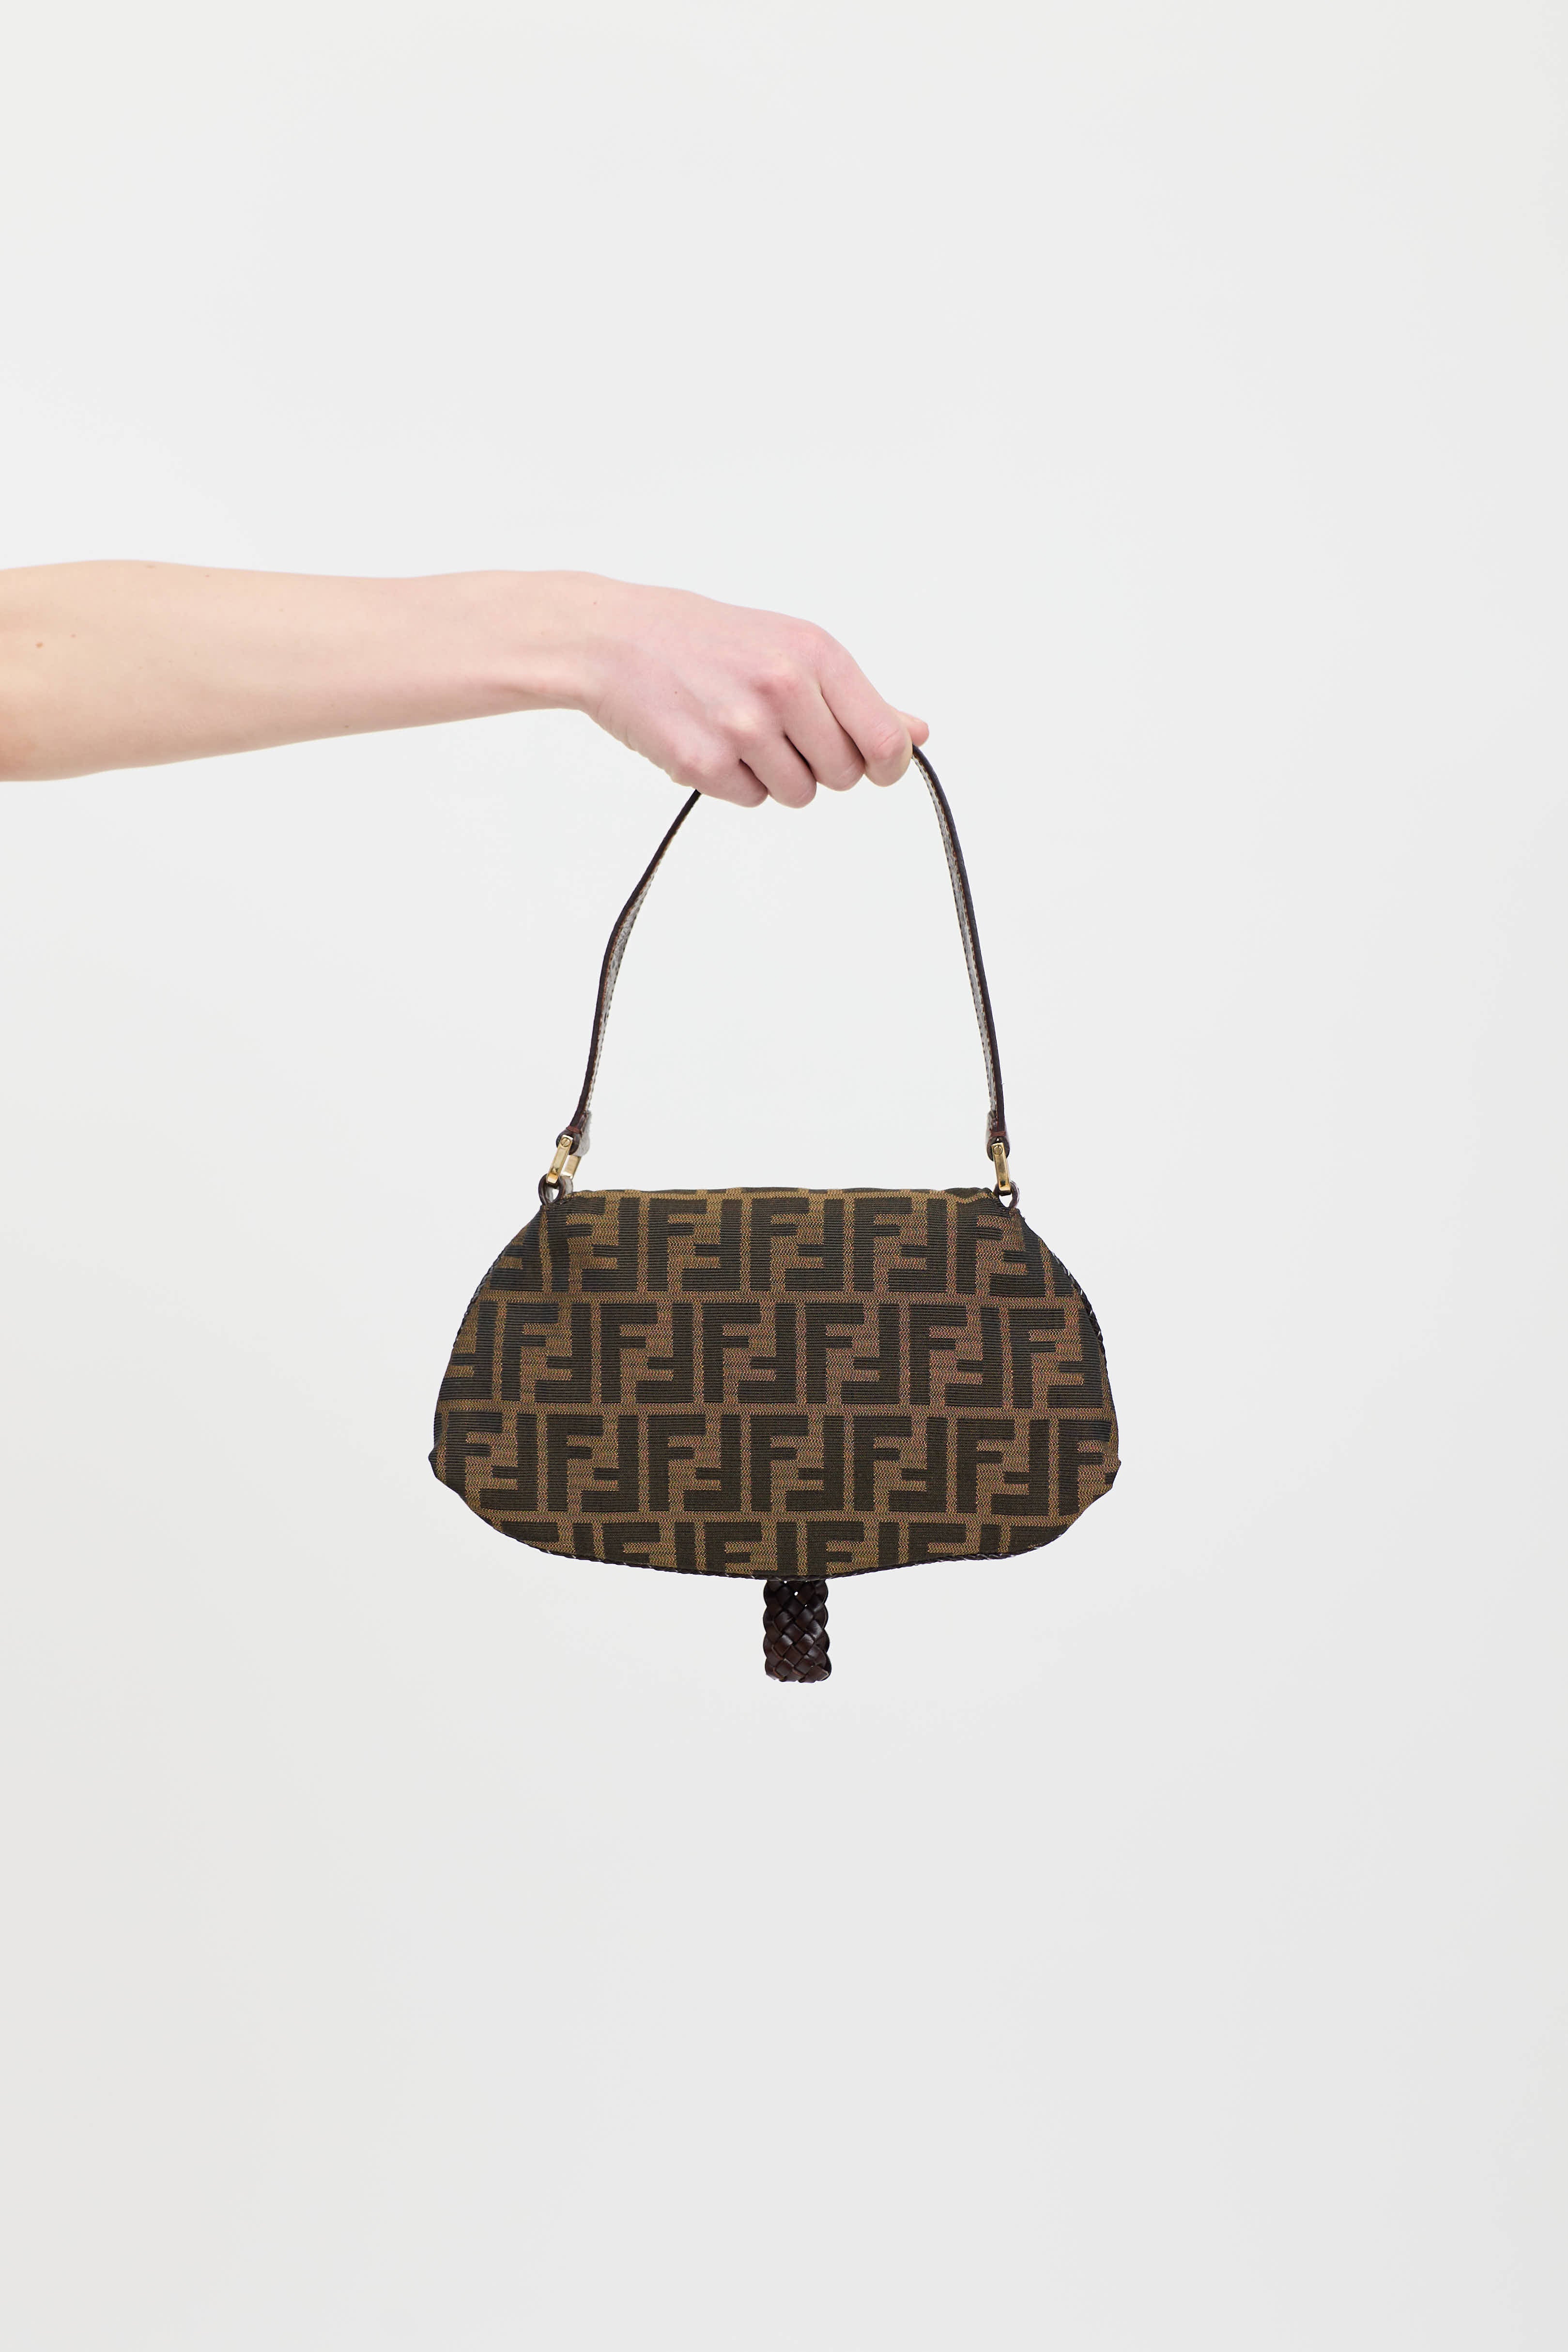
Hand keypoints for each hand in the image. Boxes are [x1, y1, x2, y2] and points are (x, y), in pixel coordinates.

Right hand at [545, 575, 927, 809]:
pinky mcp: (704, 763)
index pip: (884, 740)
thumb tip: (917, 733)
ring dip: (774, 776)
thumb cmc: (704, 640)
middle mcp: (783, 688)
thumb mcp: (790, 647)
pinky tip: (709, 740)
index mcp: (815, 654)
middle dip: (819, 765)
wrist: (614, 639)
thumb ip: (859, 697)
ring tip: (739, 732)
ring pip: (798, 795)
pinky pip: (750, 800)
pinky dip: (734, 782)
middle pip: (843, 775)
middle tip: (780, 731)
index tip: (874, 766)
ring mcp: (742, 728)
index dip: (886, 765)